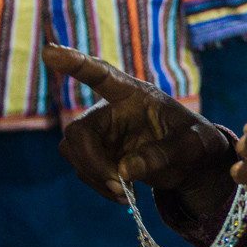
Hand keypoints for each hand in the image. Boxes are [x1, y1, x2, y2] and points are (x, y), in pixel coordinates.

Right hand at [42, 45, 233, 207]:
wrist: (193, 165)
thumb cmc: (197, 143)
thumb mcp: (193, 146)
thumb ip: (164, 154)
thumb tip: (124, 171)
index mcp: (136, 94)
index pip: (102, 75)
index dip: (76, 64)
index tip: (50, 52)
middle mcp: (113, 110)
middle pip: (79, 129)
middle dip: (91, 160)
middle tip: (118, 185)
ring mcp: (103, 133)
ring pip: (74, 151)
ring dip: (95, 176)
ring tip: (125, 193)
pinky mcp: (100, 154)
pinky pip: (83, 169)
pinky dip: (99, 185)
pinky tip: (122, 194)